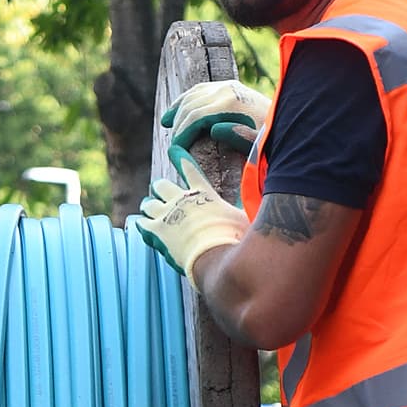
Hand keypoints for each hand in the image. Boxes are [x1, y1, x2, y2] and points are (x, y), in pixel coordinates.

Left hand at [137, 155, 247, 276]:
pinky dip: (142, 224)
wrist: (216, 257)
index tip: (173, 150)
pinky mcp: (155, 233)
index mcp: (202, 193)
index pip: (189, 168)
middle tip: (160, 192)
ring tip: (149, 210)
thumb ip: (248, 200)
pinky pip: (141, 224)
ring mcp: (166, 216)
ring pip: (148, 204)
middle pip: (162, 186)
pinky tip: (141, 225)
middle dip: (161, 189)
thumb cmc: (235, 238)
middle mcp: (181, 200)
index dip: (180, 158)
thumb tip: (266, 189)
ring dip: (150, 206)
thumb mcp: (246, 214)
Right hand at [161, 79, 270, 153]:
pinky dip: (184, 100)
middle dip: (178, 126)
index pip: (195, 116)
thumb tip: (212, 128)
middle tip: (173, 146)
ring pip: (191, 95)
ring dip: (177, 111)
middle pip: (190, 106)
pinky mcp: (228, 85)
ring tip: (167, 127)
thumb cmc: (273, 138)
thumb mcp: (260, 144)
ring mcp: (227, 85)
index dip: (181, 134)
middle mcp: (227, 89)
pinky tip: (175, 111)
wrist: (291, 119)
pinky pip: (199, 90)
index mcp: (232, 104)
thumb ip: (240, 137)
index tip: (174, 150)